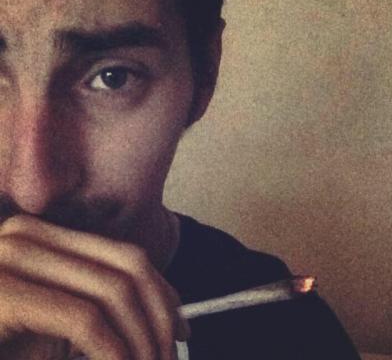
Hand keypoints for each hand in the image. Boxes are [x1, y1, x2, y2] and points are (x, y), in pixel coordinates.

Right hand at [0, 215, 189, 359]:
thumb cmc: (1, 337)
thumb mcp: (49, 319)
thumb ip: (89, 305)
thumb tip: (152, 318)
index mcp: (44, 238)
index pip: (125, 256)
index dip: (162, 290)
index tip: (180, 326)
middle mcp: (29, 237)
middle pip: (128, 266)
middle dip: (159, 314)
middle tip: (169, 354)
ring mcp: (11, 258)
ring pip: (113, 291)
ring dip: (141, 337)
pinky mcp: (3, 293)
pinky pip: (83, 321)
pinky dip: (113, 352)